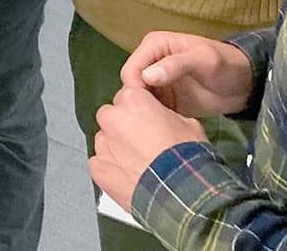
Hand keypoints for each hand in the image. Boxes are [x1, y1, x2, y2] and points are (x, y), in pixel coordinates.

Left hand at [89, 86, 208, 214]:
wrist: (180, 194)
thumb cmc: (186, 158)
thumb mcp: (188, 124)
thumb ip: (165, 113)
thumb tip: (162, 117)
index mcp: (134, 101)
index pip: (129, 93)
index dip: (140, 107)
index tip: (147, 117)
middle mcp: (113, 118)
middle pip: (113, 114)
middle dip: (125, 125)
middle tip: (143, 141)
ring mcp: (103, 144)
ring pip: (105, 138)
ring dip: (117, 146)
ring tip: (139, 162)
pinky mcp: (98, 167)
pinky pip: (100, 162)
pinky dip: (112, 167)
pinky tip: (129, 175)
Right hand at [120, 31, 254, 118]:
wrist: (244, 85)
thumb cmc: (226, 64)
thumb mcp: (204, 60)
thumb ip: (176, 65)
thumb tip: (146, 77)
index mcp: (153, 46)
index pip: (131, 70)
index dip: (135, 90)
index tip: (147, 109)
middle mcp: (150, 63)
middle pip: (131, 87)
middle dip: (138, 105)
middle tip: (155, 122)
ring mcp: (156, 83)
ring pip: (138, 101)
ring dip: (145, 115)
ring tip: (160, 128)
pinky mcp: (164, 100)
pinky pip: (151, 111)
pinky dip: (155, 120)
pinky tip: (165, 130)